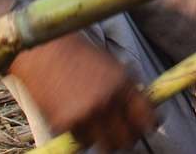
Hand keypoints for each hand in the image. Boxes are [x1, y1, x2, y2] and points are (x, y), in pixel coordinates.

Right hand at [8, 31, 154, 150]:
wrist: (45, 51)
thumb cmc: (79, 56)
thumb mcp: (112, 66)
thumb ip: (127, 88)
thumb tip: (144, 111)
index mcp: (122, 84)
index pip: (147, 117)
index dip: (150, 125)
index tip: (147, 127)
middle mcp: (107, 100)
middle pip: (127, 140)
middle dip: (126, 139)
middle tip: (121, 135)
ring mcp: (86, 114)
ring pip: (104, 146)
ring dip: (103, 140)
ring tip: (97, 126)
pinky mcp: (64, 123)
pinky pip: (81, 141)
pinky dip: (81, 134)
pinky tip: (76, 117)